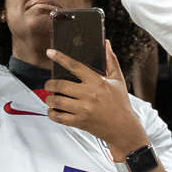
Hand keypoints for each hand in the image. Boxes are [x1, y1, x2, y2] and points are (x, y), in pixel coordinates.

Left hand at [43, 43, 149, 161]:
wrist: (123, 128)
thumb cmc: (120, 102)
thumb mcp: (118, 80)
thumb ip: (111, 60)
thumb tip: (106, 43)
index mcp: (96, 81)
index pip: (74, 66)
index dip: (60, 58)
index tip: (50, 52)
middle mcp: (88, 94)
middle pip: (60, 85)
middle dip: (49, 84)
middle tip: (48, 85)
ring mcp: (83, 109)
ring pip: (56, 101)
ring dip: (49, 99)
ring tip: (50, 98)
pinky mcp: (79, 122)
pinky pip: (59, 117)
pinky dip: (52, 113)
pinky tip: (53, 111)